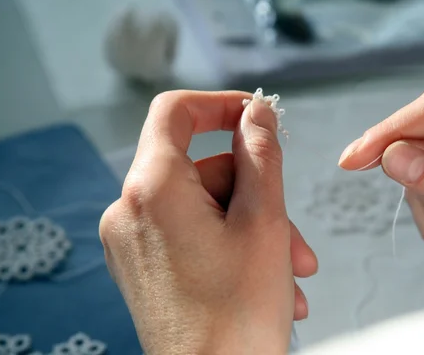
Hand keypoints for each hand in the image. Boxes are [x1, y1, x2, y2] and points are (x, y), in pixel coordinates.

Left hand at [99, 90, 316, 353]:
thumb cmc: (234, 320)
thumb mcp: (265, 220)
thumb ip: (261, 154)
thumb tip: (257, 113)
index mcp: (153, 189)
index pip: (175, 111)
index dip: (220, 104)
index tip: (255, 115)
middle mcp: (130, 212)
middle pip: (203, 168)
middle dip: (256, 194)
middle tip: (292, 232)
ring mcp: (133, 241)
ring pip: (205, 206)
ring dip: (253, 230)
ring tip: (288, 270)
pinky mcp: (143, 265)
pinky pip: (192, 232)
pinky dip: (231, 245)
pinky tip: (266, 279)